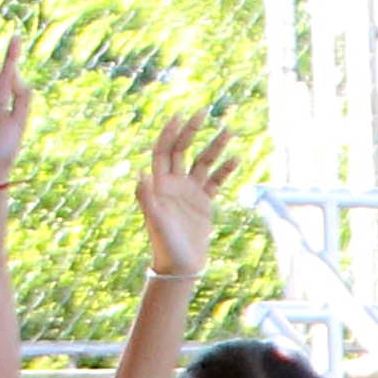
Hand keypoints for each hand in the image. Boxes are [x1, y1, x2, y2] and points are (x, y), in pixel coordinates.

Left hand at [138, 109, 242, 280]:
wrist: (180, 266)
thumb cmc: (164, 245)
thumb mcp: (154, 221)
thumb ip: (146, 197)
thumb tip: (141, 172)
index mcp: (159, 185)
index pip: (163, 151)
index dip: (169, 133)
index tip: (179, 116)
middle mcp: (173, 184)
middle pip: (182, 149)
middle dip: (192, 130)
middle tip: (203, 111)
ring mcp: (189, 191)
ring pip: (203, 162)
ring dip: (214, 146)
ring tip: (229, 130)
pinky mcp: (203, 202)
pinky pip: (216, 180)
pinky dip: (226, 169)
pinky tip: (236, 158)